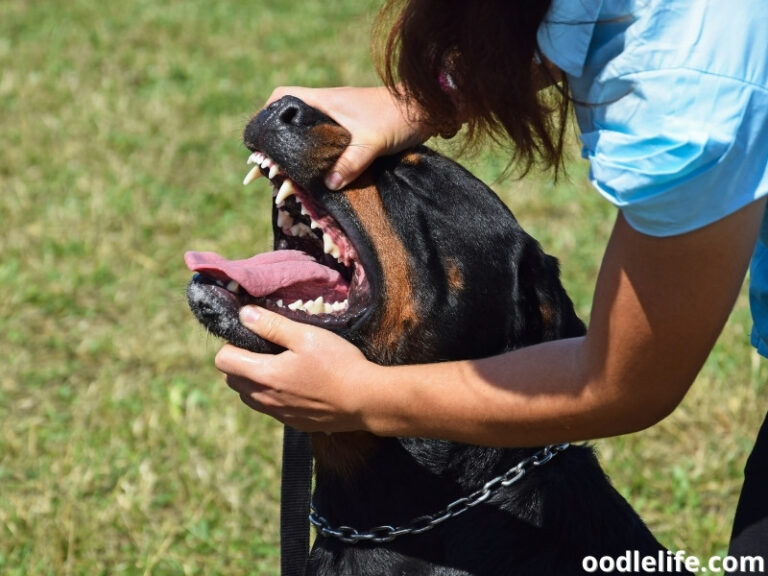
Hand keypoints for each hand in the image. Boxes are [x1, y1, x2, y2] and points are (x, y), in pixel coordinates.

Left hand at [214, 306, 376, 432]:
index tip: (255, 337)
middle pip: (231, 380)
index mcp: (264, 375)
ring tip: (282, 366)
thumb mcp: (306, 336)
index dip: (233, 345)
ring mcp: (278, 414)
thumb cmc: (337, 363)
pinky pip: (269, 408)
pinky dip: (272, 395)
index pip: (223, 361)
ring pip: (249, 396)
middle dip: (241, 363)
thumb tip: (243, 314)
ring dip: (255, 380)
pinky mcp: (293, 423)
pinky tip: (297, 384)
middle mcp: (264, 398)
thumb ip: (271, 325)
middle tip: (268, 349)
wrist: (365, 401)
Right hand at [264, 86, 433, 189]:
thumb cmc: (398, 118)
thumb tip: (329, 185)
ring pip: (311, 133)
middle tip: (274, 167)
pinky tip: (323, 175)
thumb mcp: (373, 142)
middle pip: (293, 120)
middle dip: (282, 142)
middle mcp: (329, 107)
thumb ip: (351, 162)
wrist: (429, 109)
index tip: (262, 139)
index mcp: (325, 101)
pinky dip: (322, 156)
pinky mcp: (354, 130)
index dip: (267, 114)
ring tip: (293, 175)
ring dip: (303, 152)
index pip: (283, 96)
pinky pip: (329, 142)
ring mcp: (342, 118)